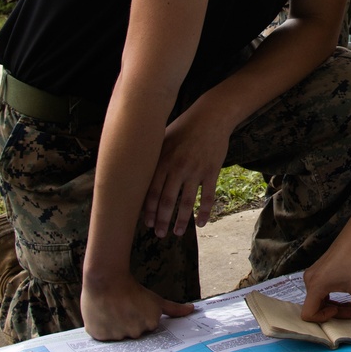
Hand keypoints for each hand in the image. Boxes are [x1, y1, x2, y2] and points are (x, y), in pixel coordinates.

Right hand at [80, 272, 194, 340]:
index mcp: (150, 326)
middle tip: (124, 307)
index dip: (141, 316)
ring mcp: (117, 336)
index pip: (147, 327)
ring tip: (113, 309)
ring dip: (115, 326)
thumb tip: (192, 310)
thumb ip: (174, 309)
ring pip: (117, 335)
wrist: (106, 279)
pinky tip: (103, 315)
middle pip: (133, 332)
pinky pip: (103, 336)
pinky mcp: (99, 336)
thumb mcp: (156, 300)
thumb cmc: (132, 289)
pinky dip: (102, 328)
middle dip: (130, 322)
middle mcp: (135, 334)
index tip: (136, 307)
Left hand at [143, 108, 229, 237]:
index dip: (149, 210)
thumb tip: (138, 171)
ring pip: (186, 202)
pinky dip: (204, 211)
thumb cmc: (184, 126)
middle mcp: (177, 168)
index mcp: (163, 161)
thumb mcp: (163, 138)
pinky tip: (202, 223)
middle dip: (162, 220)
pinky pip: (208, 196)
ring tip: (177, 233)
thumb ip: (153, 157)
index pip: (152, 191)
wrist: (211, 117)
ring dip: (181, 220)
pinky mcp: (211, 171)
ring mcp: (195, 171)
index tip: (147, 223)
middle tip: (159, 234)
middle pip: (167, 200)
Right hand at [301, 237, 350, 330]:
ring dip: (334, 305)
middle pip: (315, 306)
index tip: (339, 311)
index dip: (323, 319)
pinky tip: (348, 294)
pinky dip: (332, 296)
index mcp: (315, 286)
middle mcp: (309, 281)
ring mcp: (312, 274)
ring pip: (318, 299)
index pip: (307, 314)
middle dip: (333, 312)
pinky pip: (320, 290)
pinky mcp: (318, 270)